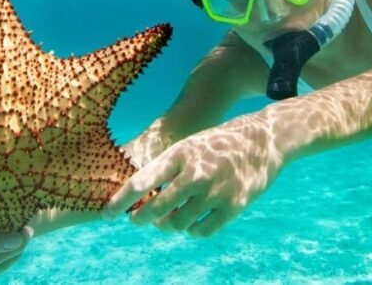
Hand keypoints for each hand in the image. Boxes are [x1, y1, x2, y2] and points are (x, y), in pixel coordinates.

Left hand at [103, 117, 284, 236]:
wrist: (264, 140)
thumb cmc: (218, 144)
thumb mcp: (189, 146)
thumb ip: (166, 169)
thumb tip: (138, 198)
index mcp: (181, 154)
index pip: (141, 181)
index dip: (120, 201)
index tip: (107, 214)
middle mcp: (196, 173)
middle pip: (156, 209)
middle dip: (141, 218)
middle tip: (137, 220)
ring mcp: (216, 191)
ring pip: (177, 224)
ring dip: (167, 225)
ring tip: (167, 219)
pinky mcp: (233, 206)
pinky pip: (200, 231)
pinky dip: (191, 230)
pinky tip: (191, 222)